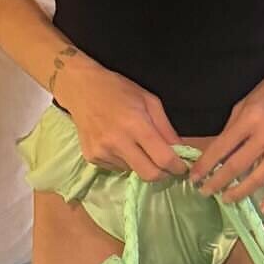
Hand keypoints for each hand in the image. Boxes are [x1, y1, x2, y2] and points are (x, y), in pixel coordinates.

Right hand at [59, 58, 189, 181]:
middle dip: (163, 174)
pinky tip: (119, 143)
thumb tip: (181, 151)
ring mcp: (102, 152)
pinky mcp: (92, 158)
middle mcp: (117, 142)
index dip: (177, 167)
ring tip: (135, 144)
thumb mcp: (149, 101)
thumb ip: (166, 128)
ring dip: (142, 163)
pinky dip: (125, 160)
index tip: (182, 167)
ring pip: (133, 171)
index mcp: (135, 124)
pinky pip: (118, 168)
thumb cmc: (119, 90)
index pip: (163, 158)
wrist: (81, 88)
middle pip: (149, 175)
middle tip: (167, 166)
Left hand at [187, 66, 263, 214]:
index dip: (205, 165)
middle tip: (205, 192)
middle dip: (218, 182)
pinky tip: (262, 208)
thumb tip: (216, 155)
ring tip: (226, 199)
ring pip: (260, 177)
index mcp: (251, 118)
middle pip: (238, 166)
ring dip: (240, 192)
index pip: (222, 147)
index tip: (194, 177)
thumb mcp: (245, 104)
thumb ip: (232, 130)